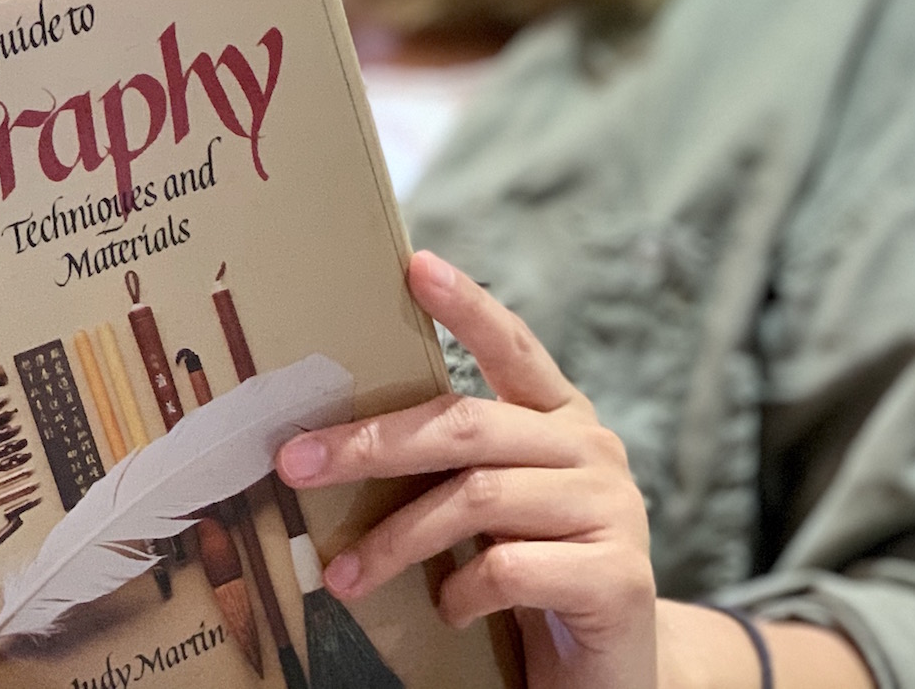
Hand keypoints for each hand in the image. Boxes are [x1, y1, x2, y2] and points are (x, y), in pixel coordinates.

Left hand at [276, 249, 658, 688]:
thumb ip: (455, 470)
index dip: (467, 306)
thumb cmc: (535, 582)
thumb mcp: (496, 512)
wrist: (614, 676)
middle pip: (468, 425)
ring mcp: (613, 510)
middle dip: (371, 442)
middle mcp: (593, 450)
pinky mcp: (617, 577)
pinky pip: (510, 568)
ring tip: (346, 576)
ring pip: (479, 498)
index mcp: (562, 421)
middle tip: (297, 464)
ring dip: (397, 539)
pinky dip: (462, 594)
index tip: (416, 266)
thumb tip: (336, 449)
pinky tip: (451, 614)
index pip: (515, 347)